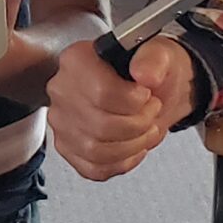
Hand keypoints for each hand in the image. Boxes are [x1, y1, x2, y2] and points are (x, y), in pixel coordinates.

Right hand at [47, 32, 198, 181]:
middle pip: (100, 125)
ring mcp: (62, 122)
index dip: (133, 101)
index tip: (146, 95)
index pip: (101, 92)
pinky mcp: (68, 147)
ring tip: (146, 130)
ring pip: (95, 151)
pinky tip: (133, 147)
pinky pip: (93, 168)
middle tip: (151, 113)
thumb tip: (145, 74)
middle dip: (138, 124)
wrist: (151, 90)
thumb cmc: (149, 70)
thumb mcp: (160, 54)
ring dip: (133, 146)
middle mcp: (62, 90)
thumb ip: (154, 59)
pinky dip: (122, 163)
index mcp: (78, 60)